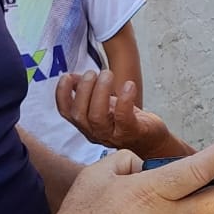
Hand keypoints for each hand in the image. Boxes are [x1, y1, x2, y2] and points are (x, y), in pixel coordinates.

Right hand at [56, 69, 174, 157]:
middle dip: (84, 90)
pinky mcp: (132, 132)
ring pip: (97, 117)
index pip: (66, 113)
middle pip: (80, 115)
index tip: (67, 76)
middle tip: (94, 72)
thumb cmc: (127, 120)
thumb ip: (88, 92)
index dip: (62, 94)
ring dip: (100, 92)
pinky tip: (129, 84)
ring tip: (107, 74)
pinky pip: (123, 117)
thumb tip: (74, 77)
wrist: (152, 140)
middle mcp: (96, 132)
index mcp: (86, 124)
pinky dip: (125, 99)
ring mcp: (113, 135)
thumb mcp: (105, 105)